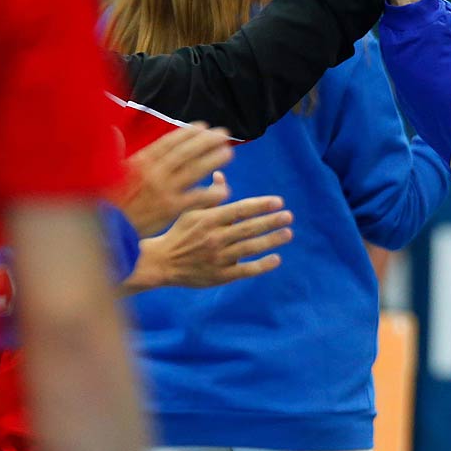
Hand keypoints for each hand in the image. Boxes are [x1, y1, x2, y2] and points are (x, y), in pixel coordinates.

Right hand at [114, 123, 232, 237]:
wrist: (110, 227)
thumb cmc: (110, 199)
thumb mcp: (109, 171)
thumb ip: (116, 150)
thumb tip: (112, 130)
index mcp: (141, 161)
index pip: (169, 142)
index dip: (188, 132)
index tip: (204, 126)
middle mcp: (154, 172)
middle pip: (186, 152)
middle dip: (207, 141)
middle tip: (224, 135)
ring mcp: (164, 190)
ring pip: (194, 171)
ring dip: (214, 160)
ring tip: (229, 152)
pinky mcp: (172, 208)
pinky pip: (197, 198)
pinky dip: (212, 192)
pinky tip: (224, 188)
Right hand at [124, 179, 292, 291]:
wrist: (161, 263)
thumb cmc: (179, 233)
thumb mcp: (191, 211)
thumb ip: (210, 196)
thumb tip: (221, 176)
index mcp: (208, 219)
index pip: (239, 210)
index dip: (260, 205)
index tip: (278, 201)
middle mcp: (215, 237)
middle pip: (248, 228)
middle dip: (270, 221)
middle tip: (289, 216)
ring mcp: (218, 257)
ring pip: (250, 248)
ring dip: (271, 240)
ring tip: (288, 233)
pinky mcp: (220, 275)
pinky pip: (245, 270)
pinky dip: (262, 265)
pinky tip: (276, 258)